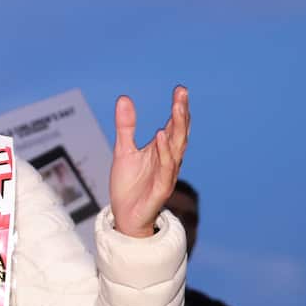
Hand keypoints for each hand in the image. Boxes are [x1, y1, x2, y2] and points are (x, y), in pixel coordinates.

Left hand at [109, 86, 189, 236]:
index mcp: (162, 150)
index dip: (178, 108)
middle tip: (182, 93)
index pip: (174, 126)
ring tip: (176, 108)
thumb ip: (126, 126)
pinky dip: (164, 152)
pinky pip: (165, 168)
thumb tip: (124, 98)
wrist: (124, 217)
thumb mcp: (123, 150)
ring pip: (176, 148)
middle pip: (179, 133)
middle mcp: (168, 160)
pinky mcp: (161, 188)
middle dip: (182, 113)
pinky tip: (161, 136)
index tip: (180, 89)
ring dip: (178, 128)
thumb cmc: (129, 185)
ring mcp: (167, 174)